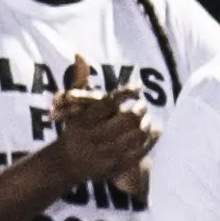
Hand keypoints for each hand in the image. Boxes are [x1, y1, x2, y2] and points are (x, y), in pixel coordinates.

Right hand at [44, 61, 155, 189]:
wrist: (65, 164)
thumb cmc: (74, 129)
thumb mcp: (72, 106)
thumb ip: (81, 81)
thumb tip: (80, 54)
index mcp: (84, 120)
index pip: (109, 102)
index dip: (127, 92)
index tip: (138, 87)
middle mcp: (94, 138)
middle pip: (127, 119)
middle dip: (139, 109)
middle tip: (143, 105)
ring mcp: (105, 154)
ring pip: (135, 136)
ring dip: (146, 125)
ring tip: (148, 118)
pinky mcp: (114, 166)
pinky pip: (139, 153)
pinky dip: (149, 141)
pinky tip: (153, 132)